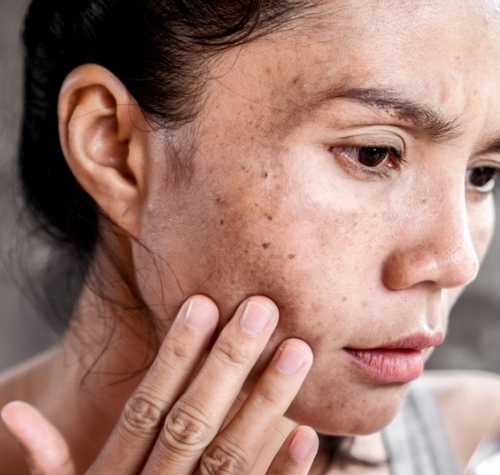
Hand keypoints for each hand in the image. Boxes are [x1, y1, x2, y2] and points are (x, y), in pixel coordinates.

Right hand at [1, 295, 316, 473]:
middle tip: (262, 308)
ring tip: (297, 351)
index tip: (201, 304)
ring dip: (265, 406)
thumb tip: (11, 411)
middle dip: (228, 363)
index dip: (174, 356)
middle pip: (193, 421)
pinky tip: (308, 434)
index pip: (147, 407)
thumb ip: (52, 463)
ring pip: (231, 458)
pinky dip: (283, 474)